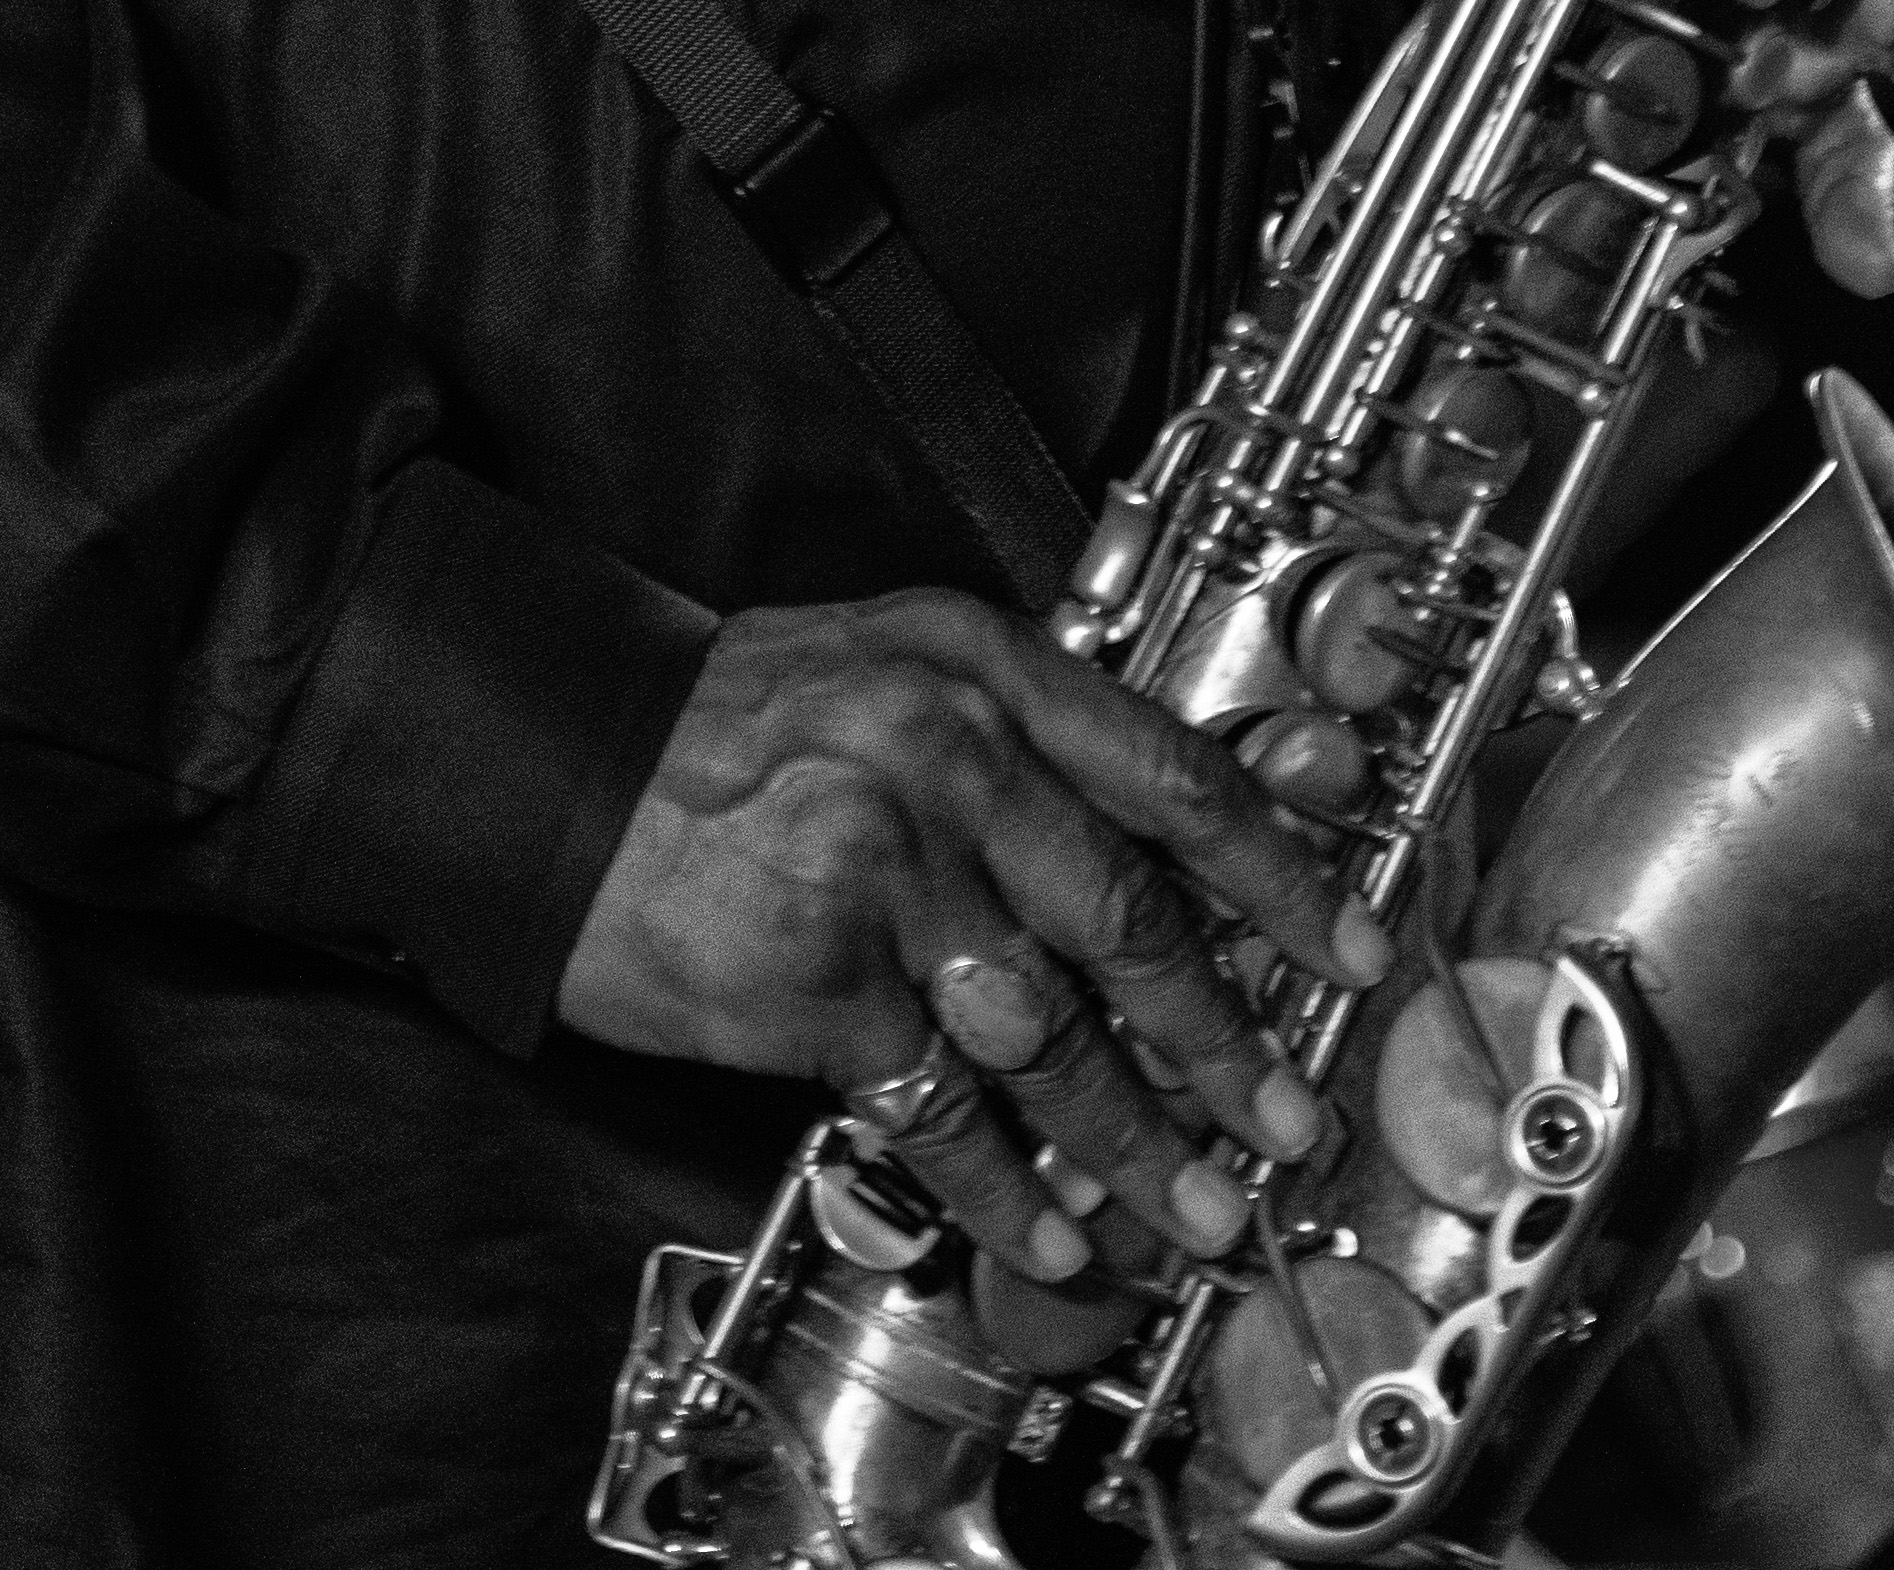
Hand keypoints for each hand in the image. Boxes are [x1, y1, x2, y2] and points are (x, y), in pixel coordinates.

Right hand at [554, 590, 1390, 1285]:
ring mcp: (878, 859)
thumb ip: (1024, 742)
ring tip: (1191, 1210)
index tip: (1350, 952)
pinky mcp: (816, 970)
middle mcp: (939, 749)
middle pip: (1129, 919)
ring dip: (1135, 1142)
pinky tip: (1049, 1227)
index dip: (1278, 876)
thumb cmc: (720, 730)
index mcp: (973, 666)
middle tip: (1283, 1123)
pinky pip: (943, 1106)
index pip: (1168, 773)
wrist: (544, 760)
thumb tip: (1182, 846)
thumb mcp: (884, 677)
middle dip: (1223, 1047)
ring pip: (1051, 1033)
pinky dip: (1008, 1187)